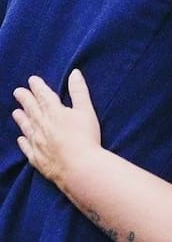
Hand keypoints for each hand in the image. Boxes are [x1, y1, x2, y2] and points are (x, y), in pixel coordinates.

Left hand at [12, 70, 100, 189]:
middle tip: (17, 91)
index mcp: (55, 112)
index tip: (31, 80)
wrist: (79, 168)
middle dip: (25, 99)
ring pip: (26, 127)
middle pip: (32, 110)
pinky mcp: (37, 159)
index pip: (44, 96)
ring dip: (21, 118)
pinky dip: (23, 142)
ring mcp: (37, 143)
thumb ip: (79, 91)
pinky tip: (21, 138)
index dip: (38, 87)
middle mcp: (42, 126)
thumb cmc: (86, 137)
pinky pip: (27, 148)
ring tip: (15, 112)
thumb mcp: (86, 110)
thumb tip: (74, 73)